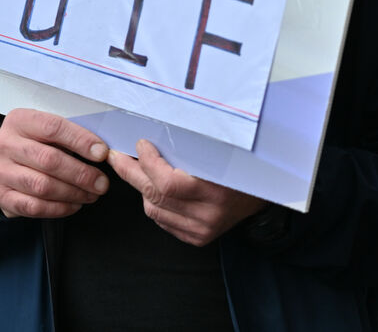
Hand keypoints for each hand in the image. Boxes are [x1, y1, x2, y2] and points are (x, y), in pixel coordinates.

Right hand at [0, 108, 109, 219]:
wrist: (5, 162)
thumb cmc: (34, 144)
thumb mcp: (47, 131)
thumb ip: (70, 137)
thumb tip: (101, 151)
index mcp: (19, 120)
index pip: (53, 128)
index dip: (80, 141)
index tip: (102, 153)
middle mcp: (5, 144)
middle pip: (49, 160)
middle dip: (81, 174)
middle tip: (102, 183)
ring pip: (42, 186)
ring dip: (73, 193)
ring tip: (91, 194)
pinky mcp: (1, 195)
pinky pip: (34, 206)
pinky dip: (59, 208)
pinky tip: (74, 204)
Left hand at [108, 138, 267, 246]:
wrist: (260, 196)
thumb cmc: (239, 168)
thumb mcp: (220, 155)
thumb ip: (189, 150)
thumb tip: (153, 139)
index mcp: (215, 191)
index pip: (168, 182)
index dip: (148, 163)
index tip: (140, 144)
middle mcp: (207, 216)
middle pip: (155, 196)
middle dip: (131, 173)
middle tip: (116, 156)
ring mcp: (201, 230)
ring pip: (154, 209)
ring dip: (142, 188)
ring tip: (139, 170)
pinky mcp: (196, 238)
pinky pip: (162, 221)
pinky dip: (154, 203)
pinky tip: (154, 189)